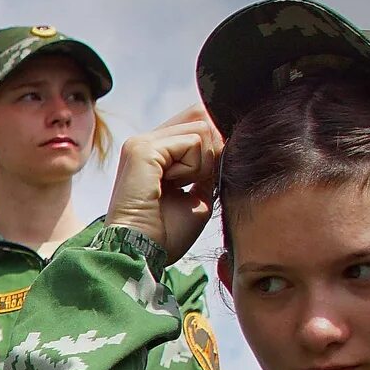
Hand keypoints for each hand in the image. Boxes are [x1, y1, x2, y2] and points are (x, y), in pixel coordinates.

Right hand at [108, 106, 220, 265]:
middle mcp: (145, 143)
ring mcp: (141, 143)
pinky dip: (194, 167)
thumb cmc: (165, 234)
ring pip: (201, 127)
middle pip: (201, 116)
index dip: (214, 143)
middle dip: (212, 150)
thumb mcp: (198, 193)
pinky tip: (172, 186)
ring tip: (180, 186)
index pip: (195, 121)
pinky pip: (193, 142)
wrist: (142, 253)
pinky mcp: (143, 149)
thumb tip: (228, 140)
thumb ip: (209, 165)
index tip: (205, 178)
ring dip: (203, 162)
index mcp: (154, 153)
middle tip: (195, 183)